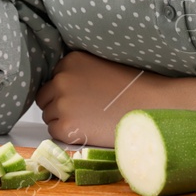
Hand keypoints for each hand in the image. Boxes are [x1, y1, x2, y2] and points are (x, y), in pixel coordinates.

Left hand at [33, 50, 170, 147]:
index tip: (83, 96)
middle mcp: (62, 79)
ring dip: (63, 119)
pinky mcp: (66, 126)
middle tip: (84, 112)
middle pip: (45, 97)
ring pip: (49, 115)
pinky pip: (55, 132)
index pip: (53, 79)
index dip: (66, 90)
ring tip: (90, 120)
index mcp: (70, 61)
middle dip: (59, 105)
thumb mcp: (102, 65)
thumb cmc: (132, 88)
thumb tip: (62, 84)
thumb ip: (80, 71)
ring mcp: (62, 103)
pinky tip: (88, 130)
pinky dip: (68, 134)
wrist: (150, 108)